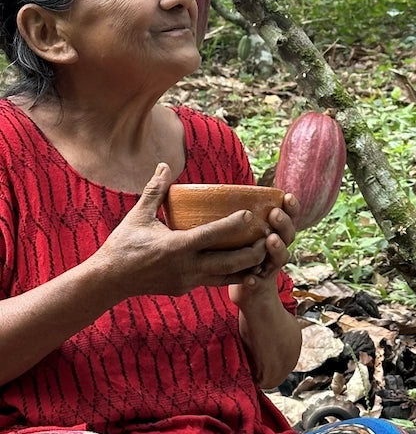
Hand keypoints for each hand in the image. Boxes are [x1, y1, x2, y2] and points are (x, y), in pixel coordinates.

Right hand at [98, 164, 275, 298]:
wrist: (108, 281)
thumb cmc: (123, 244)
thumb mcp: (139, 216)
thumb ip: (155, 190)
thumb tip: (164, 164)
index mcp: (175, 247)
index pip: (211, 235)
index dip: (233, 225)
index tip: (251, 214)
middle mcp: (185, 267)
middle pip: (229, 262)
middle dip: (253, 252)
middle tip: (270, 237)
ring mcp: (187, 281)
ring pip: (227, 277)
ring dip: (248, 267)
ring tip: (266, 252)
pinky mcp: (186, 289)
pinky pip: (215, 282)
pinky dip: (233, 275)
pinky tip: (248, 266)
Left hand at [228, 192, 298, 308]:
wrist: (250, 293)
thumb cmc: (243, 254)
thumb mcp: (247, 233)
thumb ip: (243, 217)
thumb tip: (220, 191)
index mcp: (276, 233)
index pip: (290, 217)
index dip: (292, 207)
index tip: (287, 196)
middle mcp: (278, 248)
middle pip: (289, 234)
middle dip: (283, 223)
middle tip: (274, 214)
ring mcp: (271, 267)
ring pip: (280, 257)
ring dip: (277, 248)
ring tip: (270, 239)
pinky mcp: (260, 285)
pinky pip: (260, 283)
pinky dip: (256, 280)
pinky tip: (250, 278)